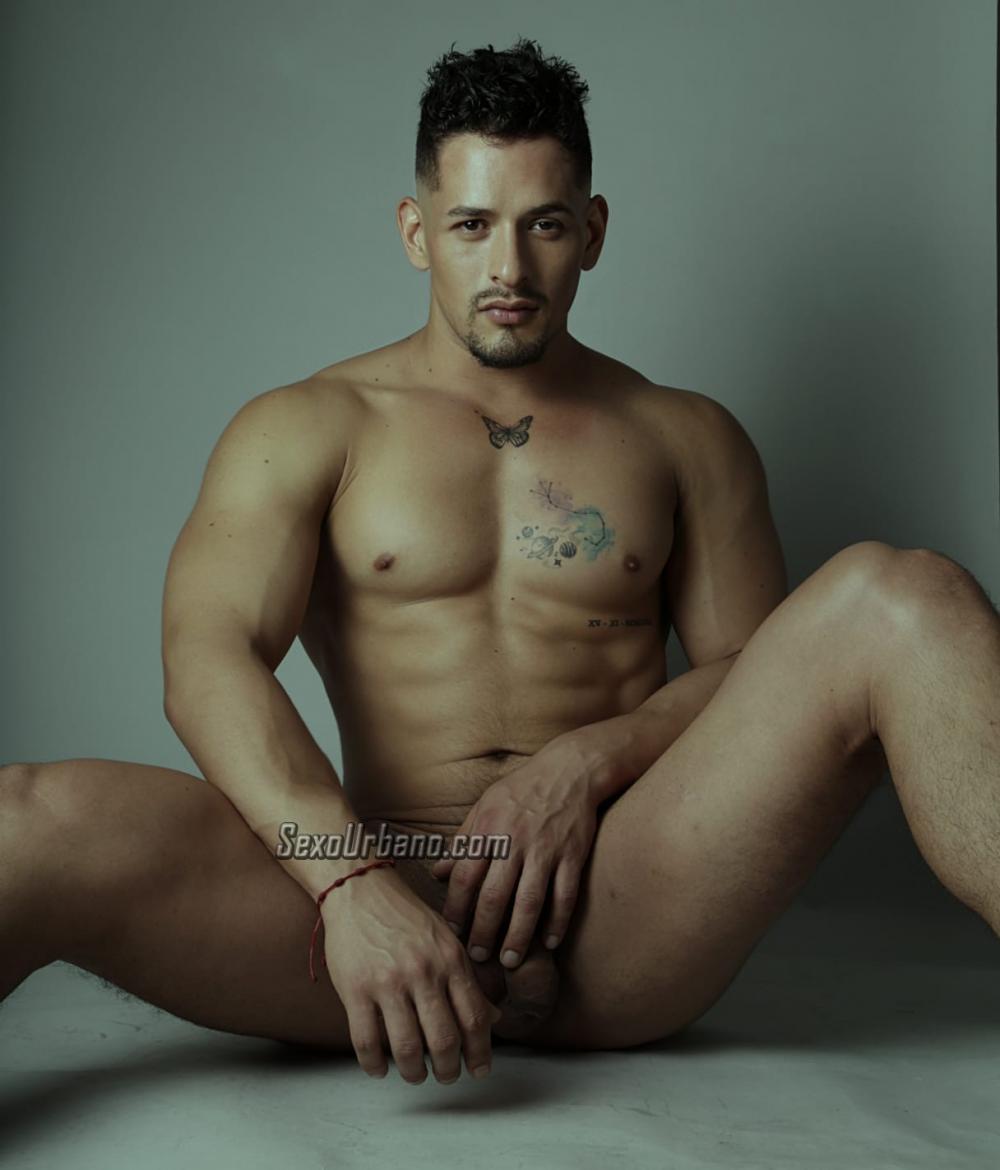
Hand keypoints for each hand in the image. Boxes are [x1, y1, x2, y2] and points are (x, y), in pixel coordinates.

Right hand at [320, 865, 502, 1083]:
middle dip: (450, 1069)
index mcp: (450, 959)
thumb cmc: (406, 916)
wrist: (360, 888)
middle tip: (447, 1076)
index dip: (480, 1052)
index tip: (479, 1069)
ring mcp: (388, 982)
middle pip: (444, 1040)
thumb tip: (493, 1019)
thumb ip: (469, 980)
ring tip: (415, 1074)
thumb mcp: (447, 940)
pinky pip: (366, 1041)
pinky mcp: (355, 989)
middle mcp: (423, 972)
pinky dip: (375, 1065)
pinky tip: (380, 1068)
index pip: (474, 1018)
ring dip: (414, 1072)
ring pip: (407, 1048)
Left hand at [431, 735, 599, 969]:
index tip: (453, 932)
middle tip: (479, 957)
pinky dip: (557, 921)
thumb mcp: (485, 807)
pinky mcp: (572, 854)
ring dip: (518, 935)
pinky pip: (564, 894)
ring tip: (510, 960)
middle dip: (484, 931)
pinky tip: (549, 942)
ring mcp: (545, 849)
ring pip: (529, 901)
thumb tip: (437, 873)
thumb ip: (462, 841)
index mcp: (488, 829)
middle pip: (494, 895)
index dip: (457, 908)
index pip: (465, 876)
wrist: (570, 769)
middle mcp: (515, 841)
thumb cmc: (522, 789)